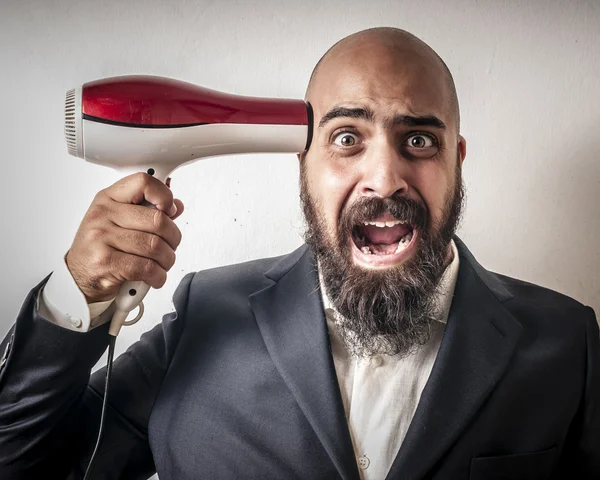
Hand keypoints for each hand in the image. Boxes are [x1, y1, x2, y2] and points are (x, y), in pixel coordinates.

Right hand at [65, 173, 184, 303]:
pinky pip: (147, 267)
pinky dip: (158, 276)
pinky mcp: (105, 262)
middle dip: (173, 238)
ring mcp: (101, 238)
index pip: (143, 183)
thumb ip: (148, 212)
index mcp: (108, 199)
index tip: (169, 211)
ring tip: (162, 264)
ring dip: (167, 260)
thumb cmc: (102, 248)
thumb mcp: (121, 222)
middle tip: (170, 247)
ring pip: (155, 246)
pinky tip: (154, 276)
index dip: (164, 196)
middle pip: (157, 220)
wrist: (78, 278)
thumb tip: (176, 206)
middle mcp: (102, 215)